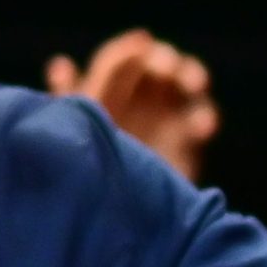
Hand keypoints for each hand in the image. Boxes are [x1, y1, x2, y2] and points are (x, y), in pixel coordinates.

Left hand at [49, 29, 220, 181]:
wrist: (112, 219)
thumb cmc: (84, 170)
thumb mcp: (73, 131)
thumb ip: (68, 99)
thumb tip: (61, 63)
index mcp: (108, 89)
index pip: (121, 59)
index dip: (130, 50)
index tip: (141, 46)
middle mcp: (139, 96)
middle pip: (159, 63)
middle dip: (165, 59)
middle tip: (166, 68)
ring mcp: (167, 116)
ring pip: (187, 83)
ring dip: (192, 75)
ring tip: (194, 83)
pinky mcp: (188, 142)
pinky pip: (202, 121)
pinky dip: (205, 119)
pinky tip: (201, 127)